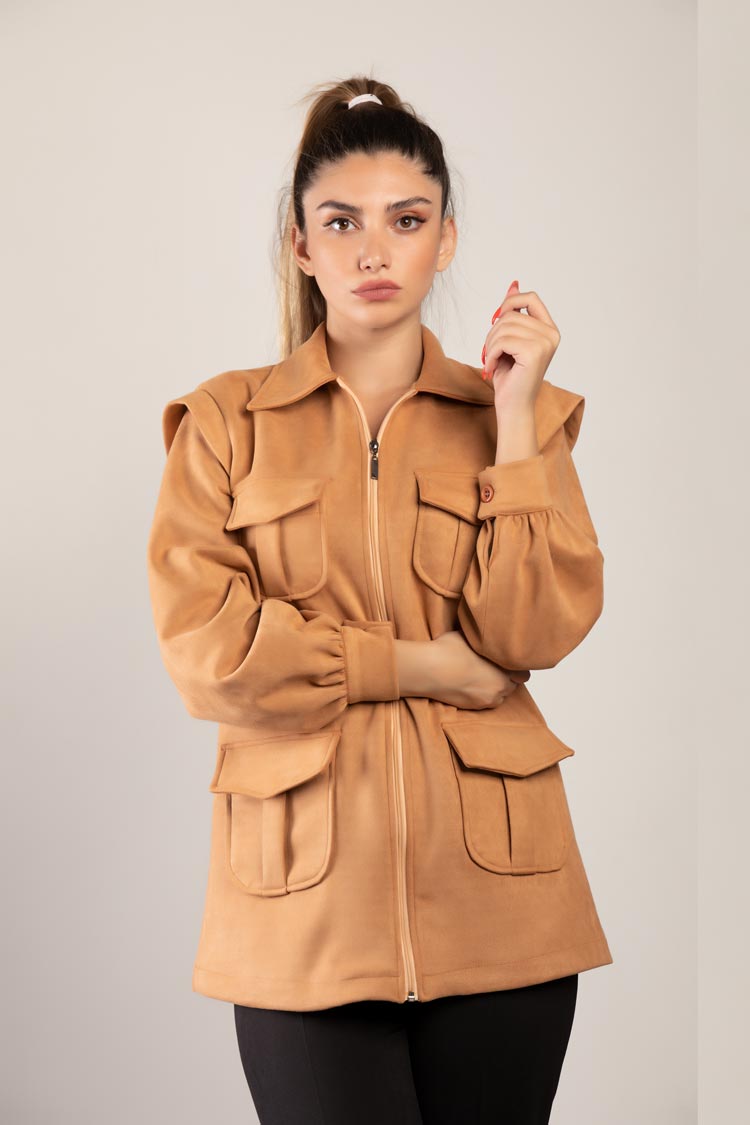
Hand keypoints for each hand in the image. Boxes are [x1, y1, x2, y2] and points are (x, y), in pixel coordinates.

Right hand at [427, 630, 530, 709]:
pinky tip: (471, 685)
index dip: (516, 667)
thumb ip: (485, 640)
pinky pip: (486, 702)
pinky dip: (482, 695)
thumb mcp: (470, 636)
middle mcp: (499, 686)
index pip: (523, 674)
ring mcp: (486, 699)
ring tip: (481, 677)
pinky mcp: (474, 707)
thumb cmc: (447, 650)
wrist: (428, 670)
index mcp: (503, 668)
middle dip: (506, 678)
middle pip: (512, 686)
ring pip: (499, 696)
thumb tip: (489, 633)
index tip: (508, 662)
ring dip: (495, 688)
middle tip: (493, 668)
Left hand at [480, 280, 560, 411]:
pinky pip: (502, 341)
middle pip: (511, 314)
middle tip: (490, 352)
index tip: (497, 319)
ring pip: (504, 326)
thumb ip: (513, 312)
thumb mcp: (509, 339)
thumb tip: (513, 283)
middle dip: (493, 332)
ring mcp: (545, 343)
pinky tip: (491, 367)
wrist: (513, 406)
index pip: (531, 297)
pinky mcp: (534, 352)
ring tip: (491, 361)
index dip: (510, 302)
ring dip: (489, 344)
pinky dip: (490, 354)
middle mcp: (552, 334)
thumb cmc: (510, 375)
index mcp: (549, 329)